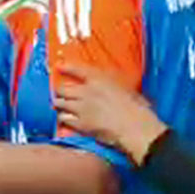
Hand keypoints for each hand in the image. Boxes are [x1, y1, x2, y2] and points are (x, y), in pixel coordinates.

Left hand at [53, 64, 167, 164]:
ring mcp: (81, 108)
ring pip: (60, 103)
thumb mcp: (125, 87)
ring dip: (59, 103)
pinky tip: (65, 118)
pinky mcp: (80, 124)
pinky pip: (64, 119)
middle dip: (59, 90)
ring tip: (59, 104)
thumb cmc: (136, 107)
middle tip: (59, 92)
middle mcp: (86, 92)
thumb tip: (105, 84)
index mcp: (99, 80)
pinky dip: (63, 118)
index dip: (66, 67)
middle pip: (62, 88)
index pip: (77, 69)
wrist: (134, 127)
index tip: (58, 67)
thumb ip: (110, 84)